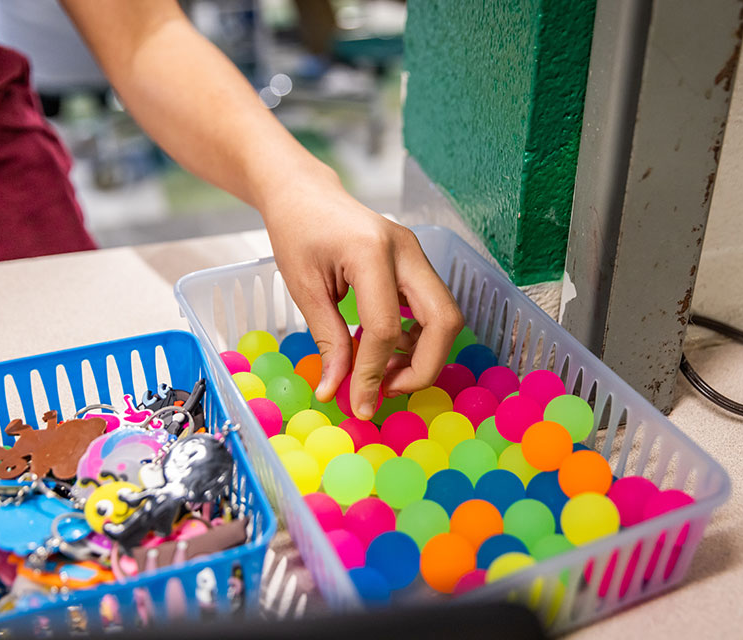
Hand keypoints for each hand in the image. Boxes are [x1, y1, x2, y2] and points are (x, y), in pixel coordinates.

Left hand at [261, 171, 463, 420]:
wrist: (304, 193)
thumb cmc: (297, 231)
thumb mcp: (304, 288)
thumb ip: (328, 340)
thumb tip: (337, 392)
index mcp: (371, 251)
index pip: (386, 327)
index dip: (373, 373)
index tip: (360, 403)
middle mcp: (406, 250)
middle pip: (444, 320)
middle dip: (424, 367)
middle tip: (388, 390)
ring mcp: (417, 254)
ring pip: (446, 316)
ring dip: (424, 355)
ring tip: (383, 374)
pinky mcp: (417, 263)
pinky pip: (433, 308)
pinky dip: (418, 338)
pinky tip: (388, 351)